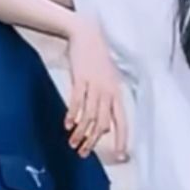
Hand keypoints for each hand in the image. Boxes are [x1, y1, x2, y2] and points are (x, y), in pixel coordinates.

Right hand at [64, 20, 127, 160]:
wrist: (86, 34)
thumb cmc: (96, 59)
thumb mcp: (107, 80)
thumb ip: (107, 102)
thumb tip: (102, 128)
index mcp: (117, 93)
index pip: (122, 121)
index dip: (122, 139)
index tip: (120, 155)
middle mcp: (108, 91)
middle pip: (103, 123)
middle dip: (93, 141)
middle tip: (83, 153)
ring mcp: (95, 85)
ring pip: (89, 116)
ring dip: (80, 132)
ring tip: (72, 143)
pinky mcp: (81, 79)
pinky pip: (77, 101)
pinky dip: (72, 115)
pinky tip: (67, 125)